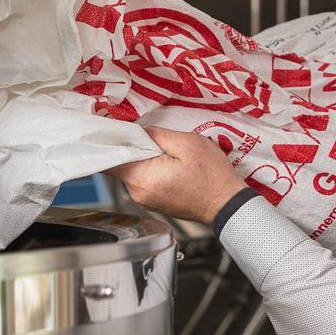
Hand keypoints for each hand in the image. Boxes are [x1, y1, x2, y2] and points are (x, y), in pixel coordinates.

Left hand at [107, 126, 247, 224]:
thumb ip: (156, 134)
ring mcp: (144, 199)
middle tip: (157, 139)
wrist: (227, 204)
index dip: (109, 141)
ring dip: (145, 158)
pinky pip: (144, 179)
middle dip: (134, 147)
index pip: (108, 159)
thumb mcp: (187, 143)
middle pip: (121, 163)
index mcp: (142, 178)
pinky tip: (172, 165)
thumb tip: (137, 131)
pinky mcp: (153, 202)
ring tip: (170, 154)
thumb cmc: (212, 177)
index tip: (115, 129)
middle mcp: (137, 192)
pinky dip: (152, 169)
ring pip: (133, 170)